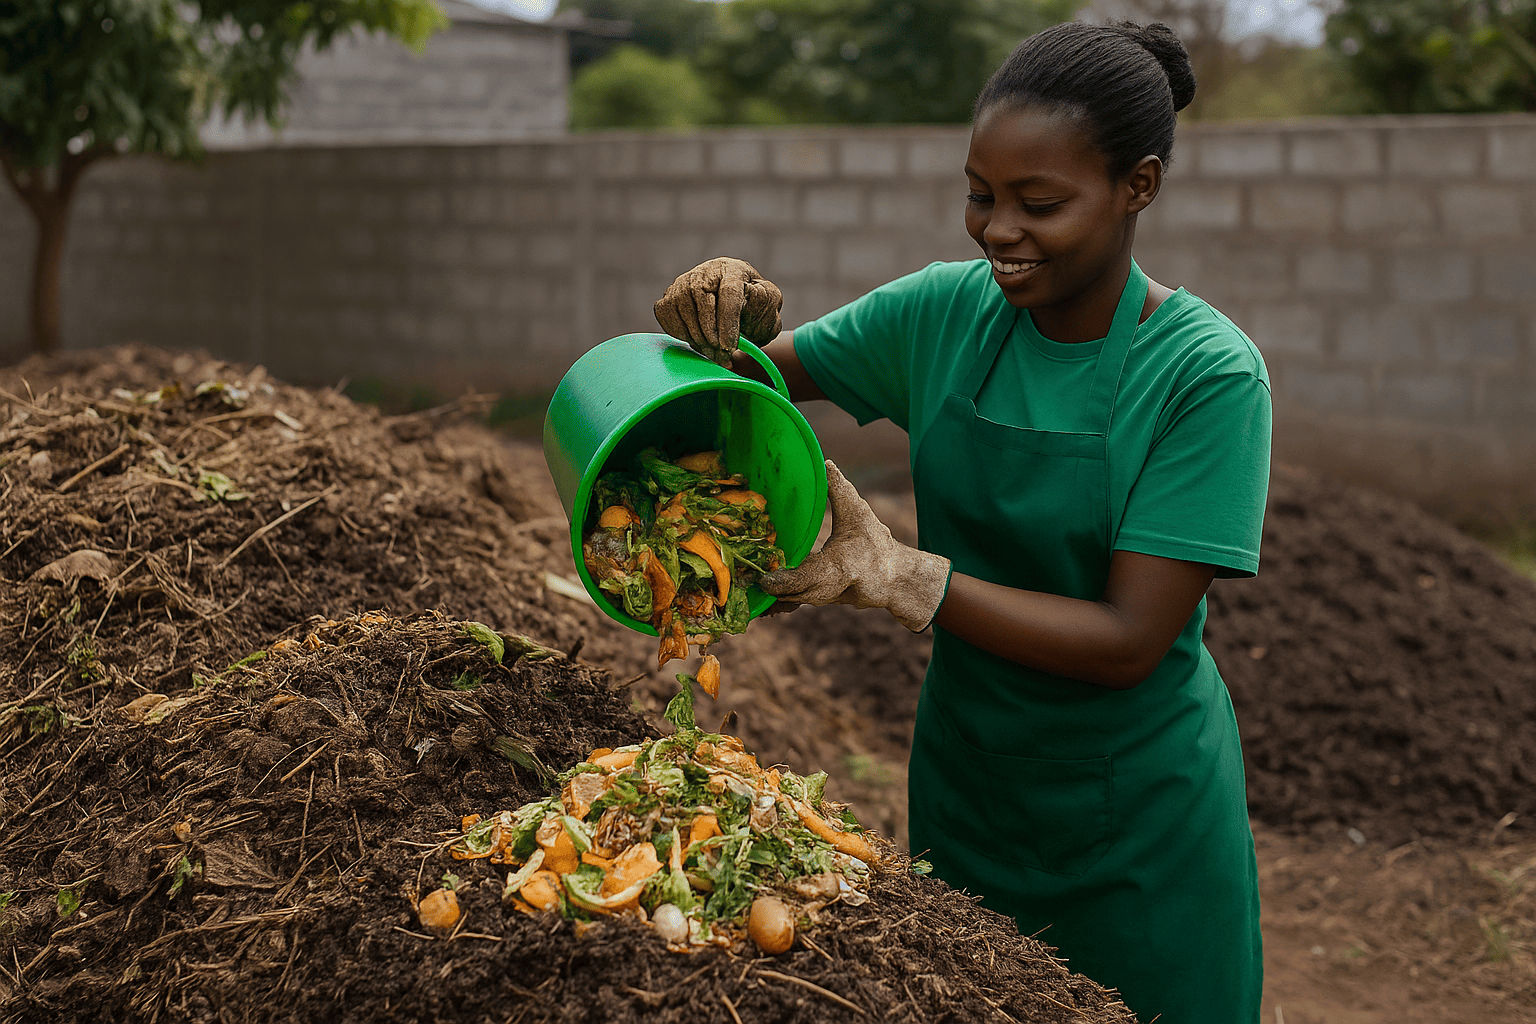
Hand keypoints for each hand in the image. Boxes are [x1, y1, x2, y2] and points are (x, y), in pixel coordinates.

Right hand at [654, 257, 782, 367]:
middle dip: (711, 333)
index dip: (728, 321)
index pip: (729, 291)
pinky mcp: (668, 297)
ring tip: (715, 354)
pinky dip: (681, 334)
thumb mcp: (770, 304)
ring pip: (684, 309)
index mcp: (734, 270)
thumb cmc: (755, 308)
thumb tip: (749, 297)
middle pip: (702, 298)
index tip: (729, 345)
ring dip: (698, 338)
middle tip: (723, 355)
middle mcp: (705, 271)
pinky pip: (668, 316)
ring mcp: (683, 283)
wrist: (736, 310)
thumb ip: (766, 299)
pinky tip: (699, 343)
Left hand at [758, 460, 950, 631]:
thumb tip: (825, 463)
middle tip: (749, 580)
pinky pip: (798, 602)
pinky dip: (781, 599)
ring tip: (750, 586)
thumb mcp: (859, 512)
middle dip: (774, 590)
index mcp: (842, 567)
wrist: (895, 578)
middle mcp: (834, 589)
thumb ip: (839, 489)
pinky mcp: (823, 603)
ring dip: (774, 596)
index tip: (764, 579)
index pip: (809, 578)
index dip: (786, 581)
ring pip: (796, 601)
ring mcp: (828, 599)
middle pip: (798, 594)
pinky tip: (763, 593)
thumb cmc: (874, 543)